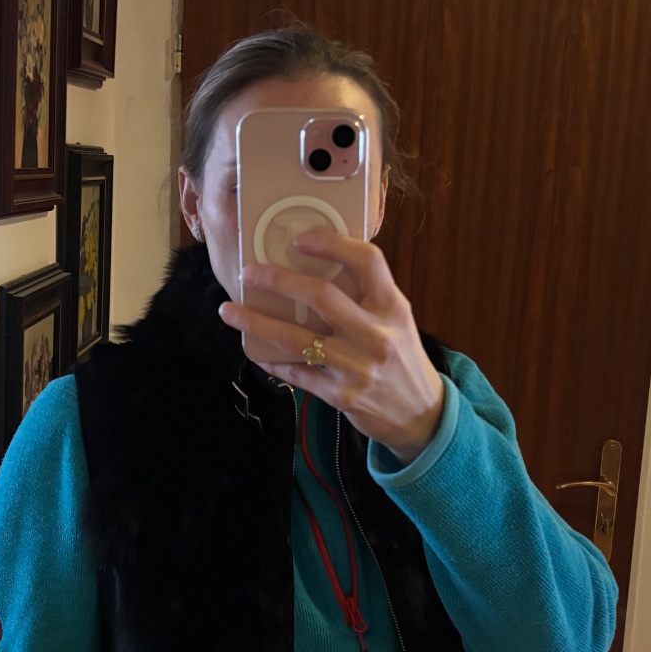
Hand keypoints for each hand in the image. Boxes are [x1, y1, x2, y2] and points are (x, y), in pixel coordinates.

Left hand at [219, 230, 444, 463]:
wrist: (422, 413)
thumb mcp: (397, 320)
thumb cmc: (402, 357)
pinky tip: (256, 352)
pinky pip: (297, 373)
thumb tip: (318, 264)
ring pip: (295, 338)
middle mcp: (376, 335)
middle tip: (248, 273)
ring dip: (256, 322)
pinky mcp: (341, 396)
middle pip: (320, 295)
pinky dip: (273, 361)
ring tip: (228, 311)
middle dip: (277, 280)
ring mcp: (357, 367)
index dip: (332, 243)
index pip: (367, 261)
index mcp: (392, 307)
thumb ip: (367, 295)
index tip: (300, 238)